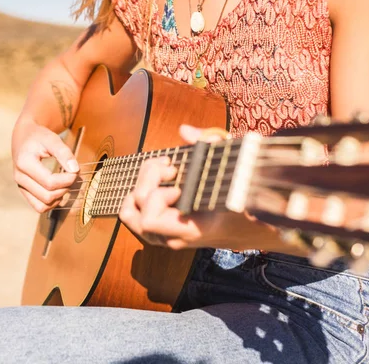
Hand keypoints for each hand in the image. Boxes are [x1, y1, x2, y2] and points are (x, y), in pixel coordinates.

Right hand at [12, 119, 78, 212]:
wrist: (24, 137)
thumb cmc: (39, 137)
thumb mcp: (52, 139)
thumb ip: (64, 153)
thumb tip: (75, 170)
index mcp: (24, 163)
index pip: (50, 182)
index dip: (67, 180)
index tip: (76, 170)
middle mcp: (19, 177)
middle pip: (47, 196)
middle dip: (64, 189)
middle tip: (72, 176)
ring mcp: (20, 186)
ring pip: (42, 206)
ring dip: (58, 198)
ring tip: (65, 183)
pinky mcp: (24, 191)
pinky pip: (39, 207)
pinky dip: (51, 203)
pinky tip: (58, 190)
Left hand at [119, 124, 255, 249]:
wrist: (240, 227)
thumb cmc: (236, 196)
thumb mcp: (231, 168)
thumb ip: (209, 147)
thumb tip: (184, 131)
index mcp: (190, 229)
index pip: (150, 220)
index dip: (157, 197)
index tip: (177, 181)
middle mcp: (171, 237)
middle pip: (136, 211)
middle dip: (149, 180)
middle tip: (172, 167)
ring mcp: (161, 237)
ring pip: (128, 214)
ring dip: (140, 186)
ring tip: (161, 172)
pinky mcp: (155, 231)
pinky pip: (131, 215)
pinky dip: (136, 195)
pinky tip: (156, 181)